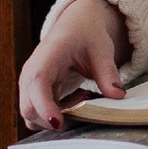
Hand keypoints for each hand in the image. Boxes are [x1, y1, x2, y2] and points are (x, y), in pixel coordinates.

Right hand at [17, 0, 131, 131]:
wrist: (76, 25)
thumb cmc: (86, 34)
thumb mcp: (101, 51)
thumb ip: (108, 74)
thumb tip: (118, 95)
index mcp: (45, 59)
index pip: (36, 85)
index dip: (44, 107)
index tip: (58, 123)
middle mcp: (30, 75)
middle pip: (29, 109)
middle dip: (54, 120)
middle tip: (85, 108)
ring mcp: (30, 86)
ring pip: (33, 116)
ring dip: (58, 117)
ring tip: (83, 98)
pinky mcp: (36, 94)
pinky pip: (41, 115)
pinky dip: (59, 115)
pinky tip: (78, 99)